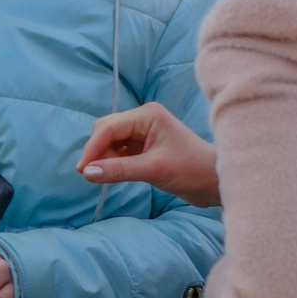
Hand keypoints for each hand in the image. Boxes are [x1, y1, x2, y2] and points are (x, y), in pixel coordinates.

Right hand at [78, 102, 219, 205]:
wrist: (215, 182)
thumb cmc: (191, 170)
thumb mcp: (153, 170)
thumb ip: (118, 169)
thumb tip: (87, 172)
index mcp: (148, 115)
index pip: (109, 128)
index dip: (92, 148)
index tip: (82, 170)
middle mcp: (144, 119)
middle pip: (106, 130)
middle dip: (98, 151)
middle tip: (96, 175)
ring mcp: (144, 132)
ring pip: (110, 141)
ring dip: (105, 157)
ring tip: (109, 176)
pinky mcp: (144, 146)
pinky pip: (119, 150)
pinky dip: (113, 161)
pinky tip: (115, 173)